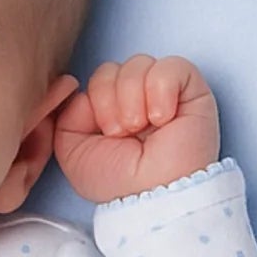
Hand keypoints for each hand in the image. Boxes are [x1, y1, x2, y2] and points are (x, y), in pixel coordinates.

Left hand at [52, 54, 220, 204]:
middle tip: (123, 132)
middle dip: (110, 101)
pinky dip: (160, 91)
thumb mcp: (72, 152)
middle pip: (112, 67)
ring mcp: (163, 92)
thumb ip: (66, 115)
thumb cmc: (115, 181)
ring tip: (141, 127)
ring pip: (138, 63)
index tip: (105, 132)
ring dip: (133, 99)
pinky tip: (162, 119)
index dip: (95, 100)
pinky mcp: (190, 89)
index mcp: (111, 109)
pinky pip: (170, 66)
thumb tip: (80, 90)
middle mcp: (137, 98)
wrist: (149, 193)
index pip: (96, 77)